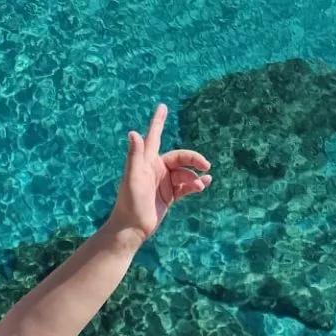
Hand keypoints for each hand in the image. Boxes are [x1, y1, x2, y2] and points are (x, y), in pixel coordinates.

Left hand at [108, 103, 210, 241]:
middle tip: (206, 165)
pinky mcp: (169, 195)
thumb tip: (133, 132)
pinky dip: (196, 183)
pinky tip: (205, 183)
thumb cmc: (129, 202)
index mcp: (146, 161)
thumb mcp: (133, 177)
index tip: (163, 106)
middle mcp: (155, 169)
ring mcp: (163, 182)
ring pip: (185, 173)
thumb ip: (134, 155)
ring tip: (200, 185)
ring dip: (194, 177)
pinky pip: (186, 185)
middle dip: (193, 159)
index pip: (154, 136)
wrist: (132, 228)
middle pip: (180, 157)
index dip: (158, 121)